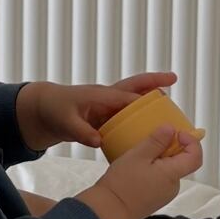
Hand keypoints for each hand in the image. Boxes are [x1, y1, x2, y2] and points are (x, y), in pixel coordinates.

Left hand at [15, 71, 178, 152]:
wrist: (45, 109)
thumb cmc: (54, 111)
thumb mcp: (65, 122)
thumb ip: (81, 132)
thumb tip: (98, 141)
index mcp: (99, 95)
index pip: (125, 97)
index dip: (142, 102)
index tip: (159, 107)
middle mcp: (107, 96)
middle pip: (134, 86)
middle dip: (153, 81)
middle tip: (174, 77)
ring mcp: (108, 103)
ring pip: (134, 97)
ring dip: (151, 96)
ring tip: (170, 101)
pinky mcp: (107, 113)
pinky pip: (128, 111)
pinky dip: (141, 112)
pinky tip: (151, 123)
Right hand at [99, 127, 204, 218]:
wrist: (109, 211)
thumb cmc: (122, 184)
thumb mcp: (138, 155)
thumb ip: (156, 141)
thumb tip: (171, 129)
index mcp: (172, 174)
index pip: (196, 157)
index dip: (191, 141)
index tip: (177, 133)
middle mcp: (173, 186)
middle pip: (181, 162)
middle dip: (170, 148)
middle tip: (152, 141)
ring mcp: (165, 194)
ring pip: (169, 170)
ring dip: (160, 159)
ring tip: (140, 155)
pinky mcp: (156, 199)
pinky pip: (161, 179)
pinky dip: (153, 169)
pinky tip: (137, 168)